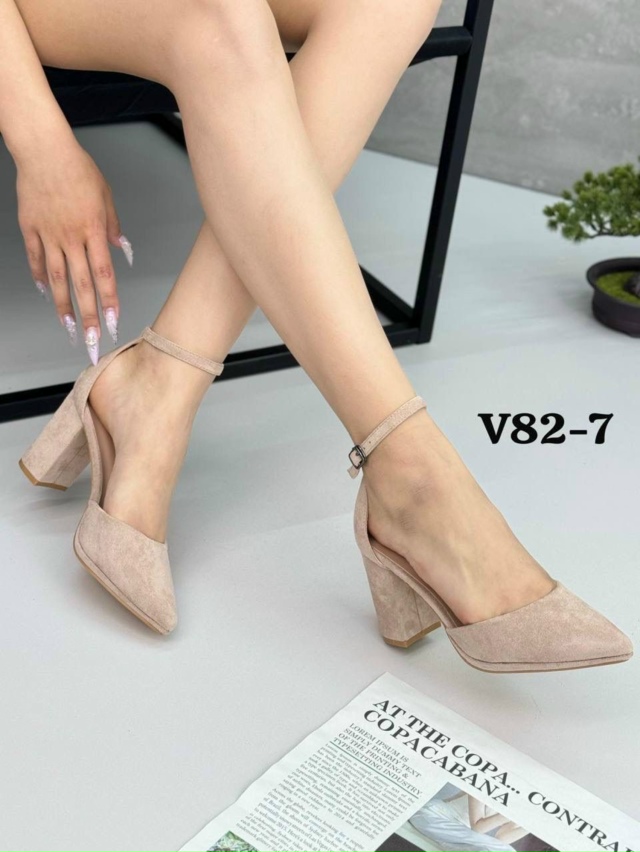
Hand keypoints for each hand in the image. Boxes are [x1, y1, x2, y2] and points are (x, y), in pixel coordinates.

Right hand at [15, 135, 132, 363]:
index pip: (104, 274)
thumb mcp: (106, 196)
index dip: (108, 301)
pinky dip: (38, 277)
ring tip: (68, 327)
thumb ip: (113, 227)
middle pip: (80, 284)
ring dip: (62, 306)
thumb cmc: (78, 168)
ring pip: (55, 278)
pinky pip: (34, 258)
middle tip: (90, 340)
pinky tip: (44, 293)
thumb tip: (122, 251)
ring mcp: (48, 234)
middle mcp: (71, 236)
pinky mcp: (29, 228)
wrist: (43, 148)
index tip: (112, 322)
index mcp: (92, 230)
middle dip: (87, 316)